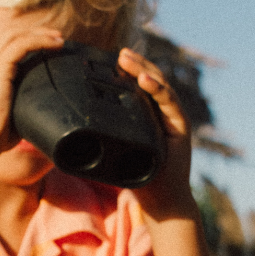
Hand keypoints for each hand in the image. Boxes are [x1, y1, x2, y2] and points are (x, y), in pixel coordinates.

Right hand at [0, 24, 65, 156]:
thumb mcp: (10, 119)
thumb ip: (22, 110)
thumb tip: (40, 115)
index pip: (2, 48)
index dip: (23, 43)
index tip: (44, 47)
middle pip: (9, 35)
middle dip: (33, 32)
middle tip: (56, 38)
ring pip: (15, 35)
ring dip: (39, 34)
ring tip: (59, 38)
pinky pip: (22, 45)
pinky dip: (40, 41)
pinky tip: (56, 45)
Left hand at [116, 49, 196, 220]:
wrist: (162, 202)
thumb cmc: (139, 179)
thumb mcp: (116, 153)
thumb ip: (104, 137)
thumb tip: (73, 129)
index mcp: (149, 115)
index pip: (139, 86)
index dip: (127, 71)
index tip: (110, 59)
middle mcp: (164, 112)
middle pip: (151, 80)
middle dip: (135, 64)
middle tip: (119, 53)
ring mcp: (174, 118)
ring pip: (160, 86)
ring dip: (144, 70)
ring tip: (127, 60)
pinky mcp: (181, 126)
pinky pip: (170, 103)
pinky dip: (158, 90)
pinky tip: (145, 81)